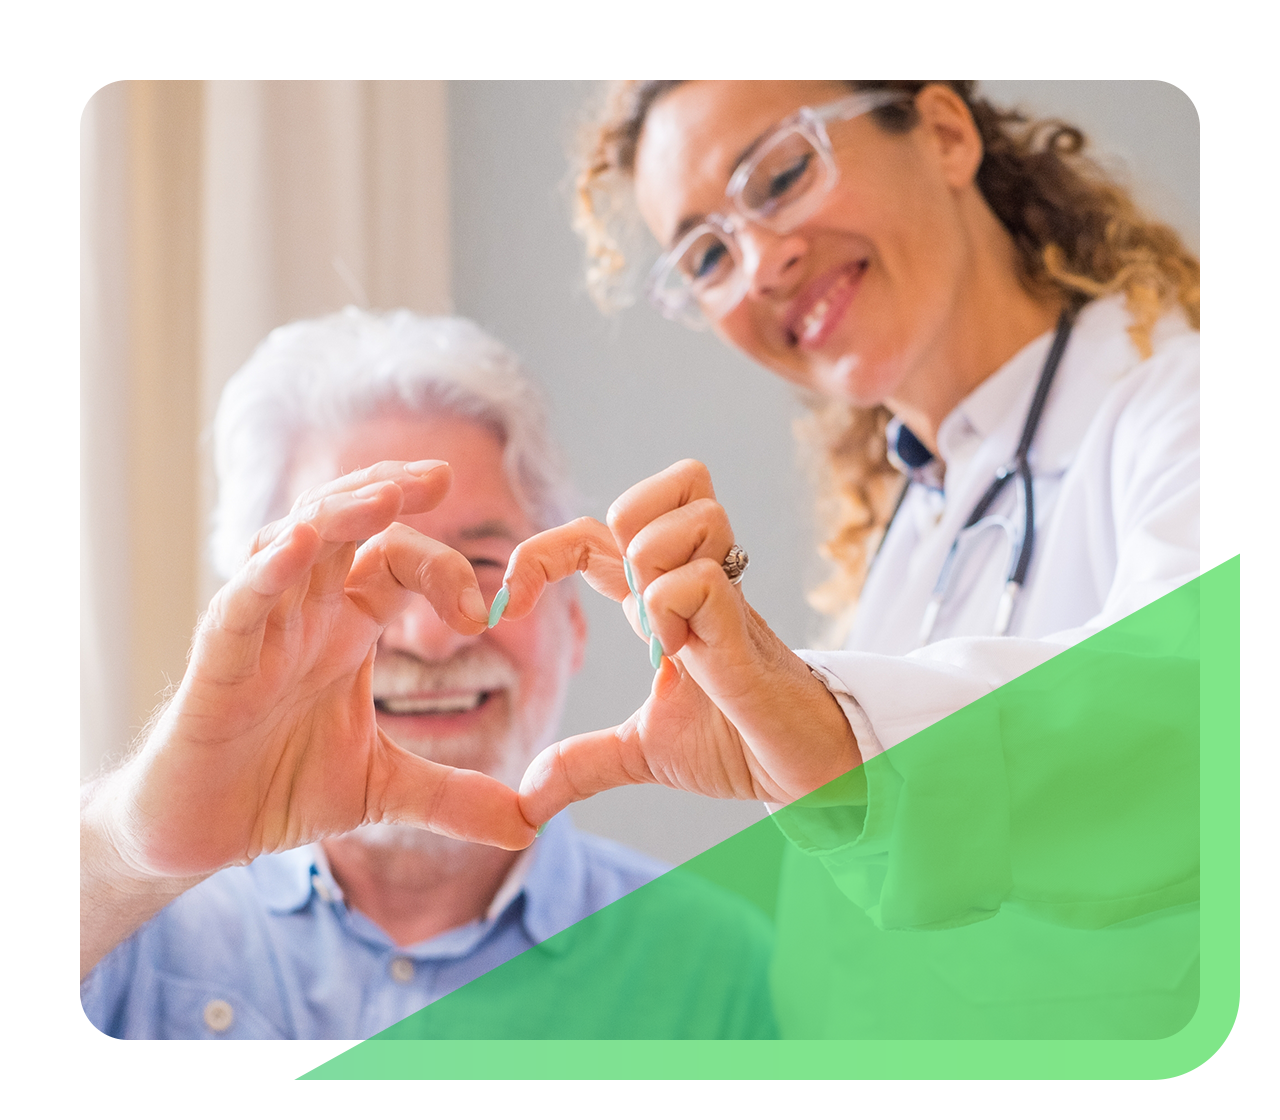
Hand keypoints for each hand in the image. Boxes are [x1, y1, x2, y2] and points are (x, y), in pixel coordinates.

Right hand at [89, 460, 535, 884]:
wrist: (203, 835)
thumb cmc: (280, 788)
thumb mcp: (385, 789)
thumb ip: (456, 796)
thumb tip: (529, 824)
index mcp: (346, 629)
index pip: (394, 562)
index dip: (442, 570)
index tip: (484, 614)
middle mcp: (304, 615)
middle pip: (345, 528)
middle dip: (388, 494)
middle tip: (440, 476)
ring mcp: (259, 632)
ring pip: (293, 546)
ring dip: (339, 515)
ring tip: (386, 493)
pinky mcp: (218, 664)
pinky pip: (242, 604)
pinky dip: (270, 572)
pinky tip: (303, 544)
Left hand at [498, 460, 861, 825]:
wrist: (803, 775)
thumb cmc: (736, 745)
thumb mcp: (641, 752)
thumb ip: (583, 763)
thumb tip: (525, 800)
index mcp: (666, 599)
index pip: (600, 531)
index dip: (546, 550)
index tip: (509, 603)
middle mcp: (696, 582)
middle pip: (673, 480)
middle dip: (618, 525)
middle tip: (621, 594)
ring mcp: (726, 600)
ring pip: (691, 512)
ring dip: (652, 565)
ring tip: (660, 631)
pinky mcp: (745, 633)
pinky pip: (700, 579)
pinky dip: (673, 610)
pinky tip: (679, 655)